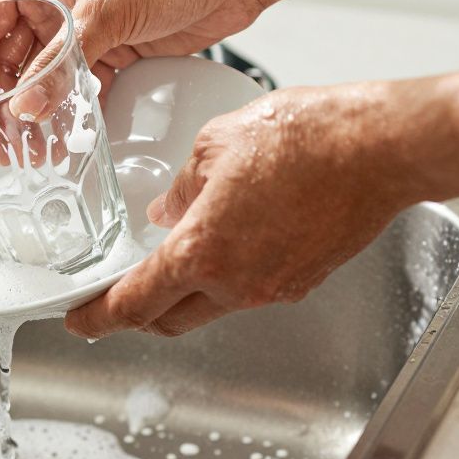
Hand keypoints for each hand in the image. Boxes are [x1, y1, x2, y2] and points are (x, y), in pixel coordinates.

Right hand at [0, 0, 265, 117]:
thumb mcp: (103, 13)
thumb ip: (61, 64)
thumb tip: (26, 106)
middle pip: (11, 57)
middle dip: (5, 101)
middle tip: (2, 142)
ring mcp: (83, 25)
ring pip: (45, 77)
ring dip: (38, 113)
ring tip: (33, 150)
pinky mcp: (113, 48)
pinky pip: (80, 86)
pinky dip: (73, 112)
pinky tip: (67, 138)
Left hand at [65, 83, 420, 337]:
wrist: (380, 147)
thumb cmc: (306, 137)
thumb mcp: (215, 144)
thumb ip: (181, 187)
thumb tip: (165, 210)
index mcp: (202, 252)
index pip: (133, 304)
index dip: (98, 319)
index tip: (79, 321)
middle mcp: (236, 283)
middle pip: (167, 319)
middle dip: (136, 314)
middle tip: (115, 298)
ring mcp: (272, 288)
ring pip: (209, 308)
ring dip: (183, 294)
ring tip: (169, 262)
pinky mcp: (302, 281)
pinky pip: (248, 292)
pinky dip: (225, 278)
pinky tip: (225, 243)